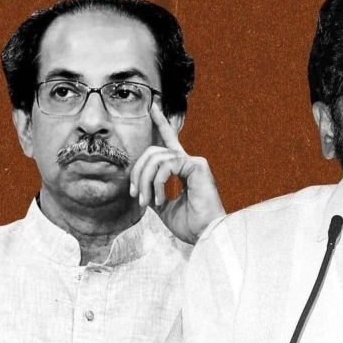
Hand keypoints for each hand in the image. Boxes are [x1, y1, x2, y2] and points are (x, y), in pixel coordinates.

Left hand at [129, 103, 224, 243]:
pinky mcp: (197, 166)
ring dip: (146, 181)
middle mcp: (189, 162)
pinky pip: (167, 165)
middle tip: (136, 195)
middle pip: (152, 151)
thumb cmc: (190, 225)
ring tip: (147, 202)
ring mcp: (194, 162)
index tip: (152, 107)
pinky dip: (158, 183)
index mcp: (182, 169)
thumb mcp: (164, 207)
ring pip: (156, 158)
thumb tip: (140, 185)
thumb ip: (153, 191)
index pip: (169, 141)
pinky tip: (161, 199)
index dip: (160, 123)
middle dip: (138, 172)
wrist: (206, 234)